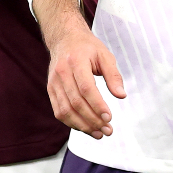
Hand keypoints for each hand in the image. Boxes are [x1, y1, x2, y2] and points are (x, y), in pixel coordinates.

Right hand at [45, 16, 126, 138]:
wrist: (65, 38)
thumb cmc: (87, 47)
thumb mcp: (105, 55)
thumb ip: (114, 75)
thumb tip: (121, 95)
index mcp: (76, 60)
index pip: (86, 88)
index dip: (97, 105)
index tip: (109, 117)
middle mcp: (62, 72)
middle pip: (76, 102)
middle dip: (93, 120)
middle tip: (108, 130)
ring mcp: (54, 82)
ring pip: (65, 110)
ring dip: (82, 126)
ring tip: (99, 133)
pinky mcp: (51, 90)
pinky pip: (59, 111)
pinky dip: (72, 123)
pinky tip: (86, 128)